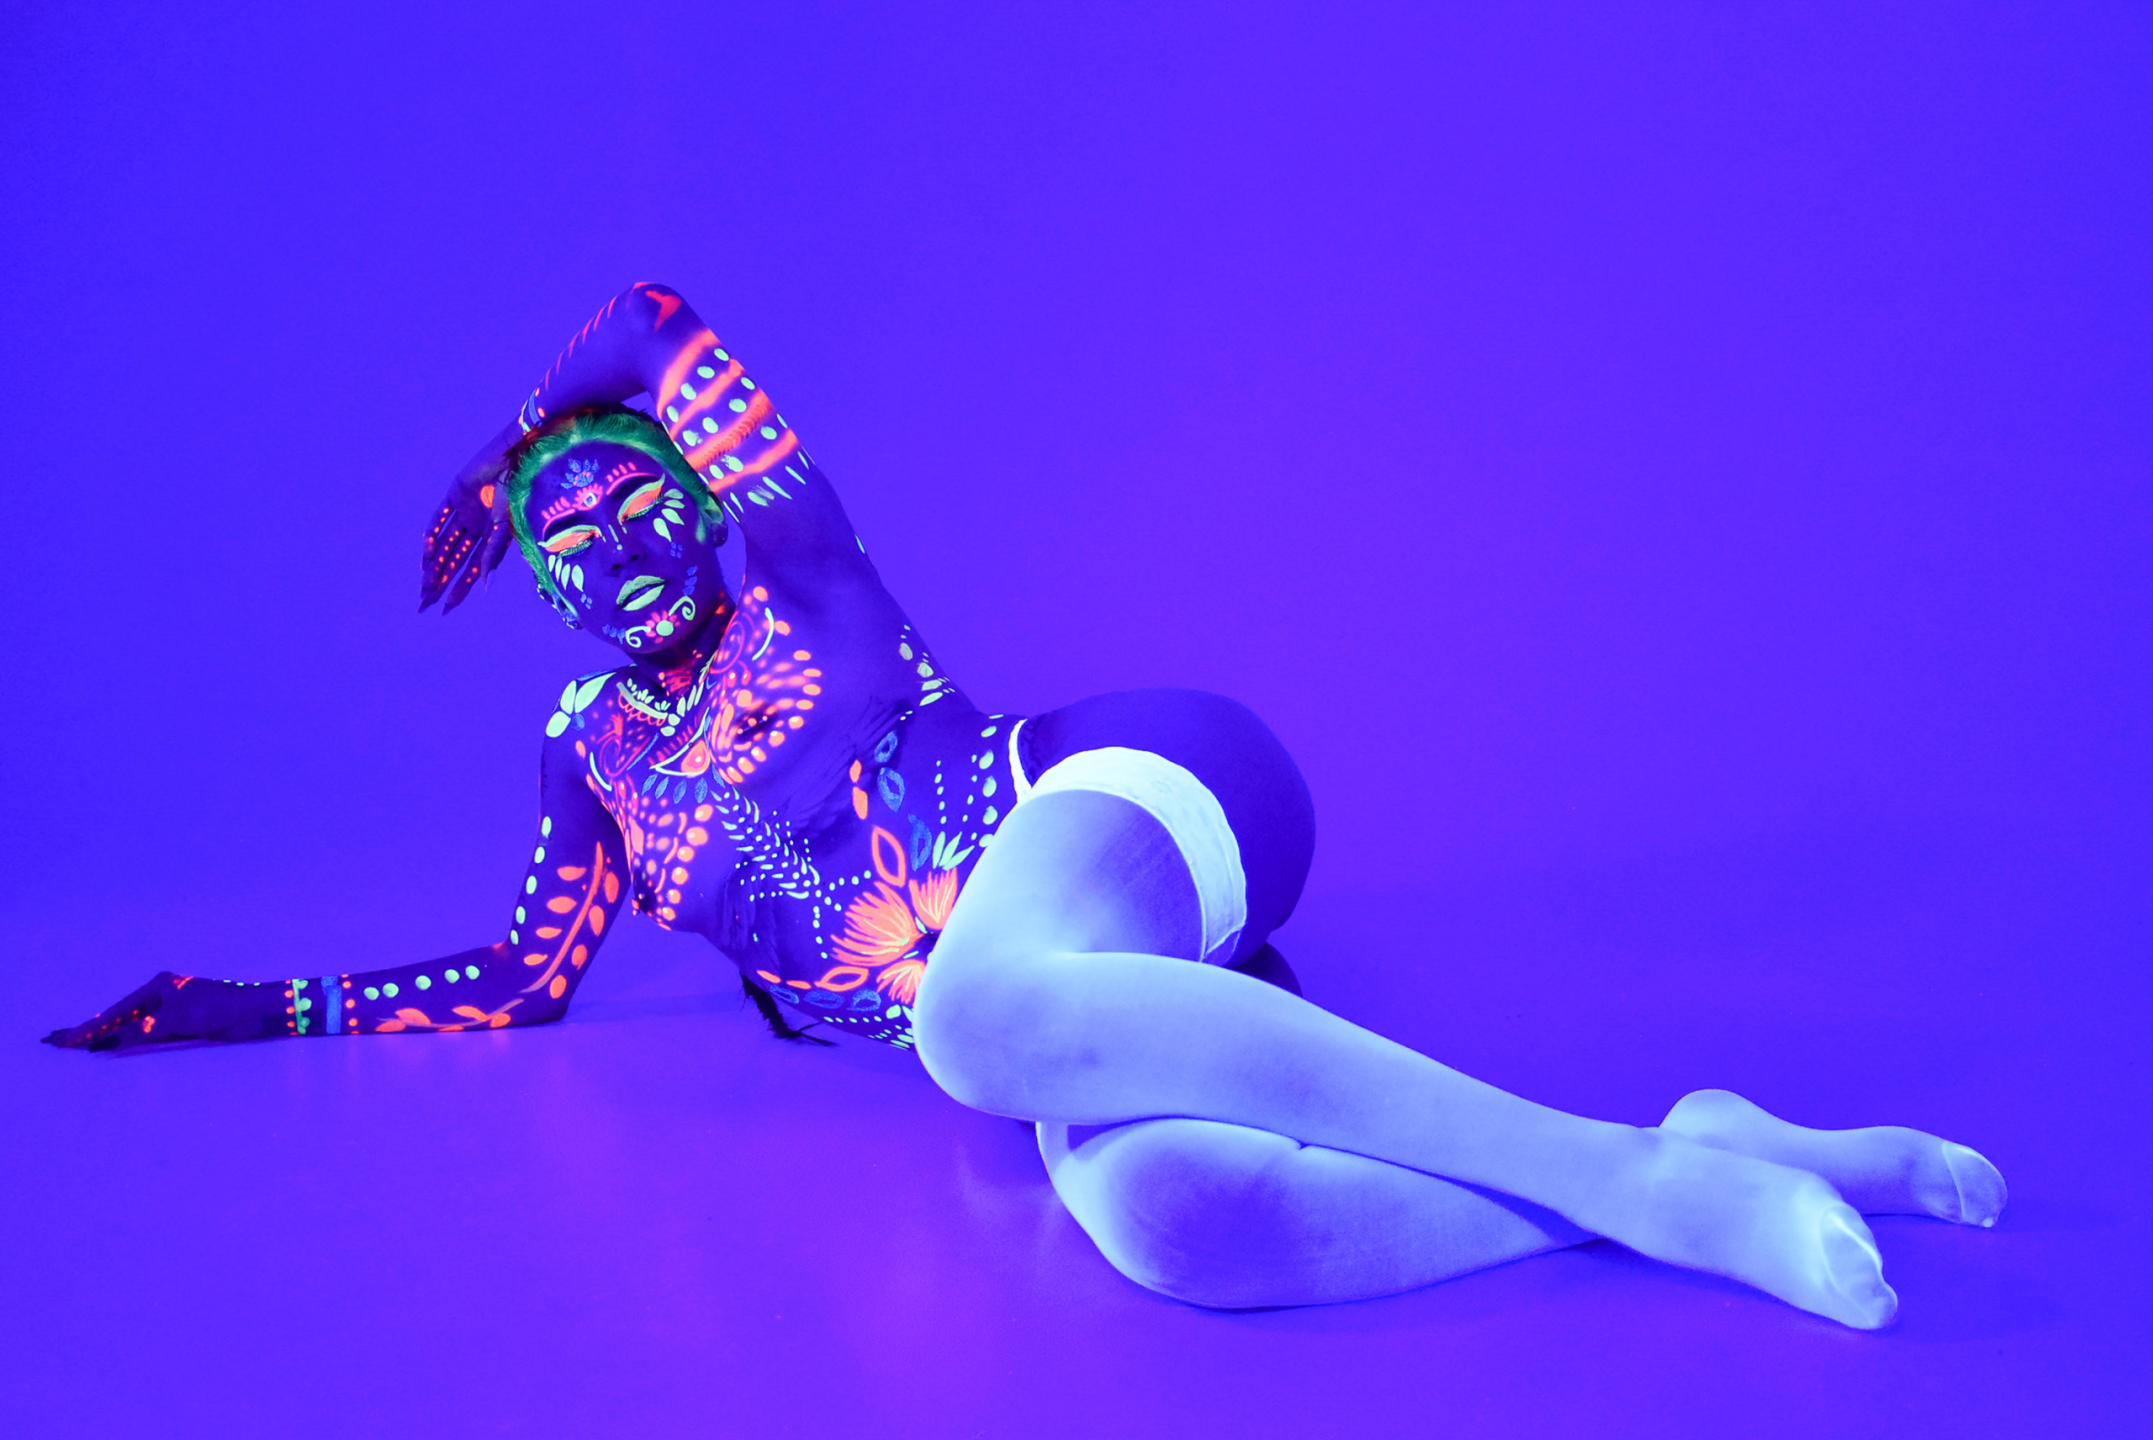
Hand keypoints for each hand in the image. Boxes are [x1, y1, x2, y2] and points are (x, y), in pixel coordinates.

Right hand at [42, 973, 271, 1050]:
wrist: (257, 1011)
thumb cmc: (220, 1009)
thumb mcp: (178, 1019)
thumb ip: (143, 1030)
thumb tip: (110, 1042)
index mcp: (158, 986)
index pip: (116, 1011)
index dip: (89, 1028)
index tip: (64, 1040)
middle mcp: (162, 996)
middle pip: (118, 1016)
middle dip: (89, 1029)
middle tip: (56, 1040)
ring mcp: (171, 1010)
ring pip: (130, 1026)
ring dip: (105, 1036)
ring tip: (75, 1044)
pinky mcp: (182, 1025)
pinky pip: (146, 1034)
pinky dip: (128, 1040)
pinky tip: (113, 1047)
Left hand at [420, 463, 514, 613]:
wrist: (517, 459)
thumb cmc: (520, 492)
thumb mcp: (506, 529)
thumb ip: (493, 556)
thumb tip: (484, 588)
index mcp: (493, 537)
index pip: (472, 569)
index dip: (459, 588)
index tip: (446, 609)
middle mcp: (478, 527)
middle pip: (455, 560)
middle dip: (441, 581)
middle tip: (425, 603)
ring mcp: (465, 512)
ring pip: (445, 544)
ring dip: (434, 564)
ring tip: (424, 585)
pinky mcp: (454, 494)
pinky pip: (438, 519)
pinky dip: (431, 535)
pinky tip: (426, 553)